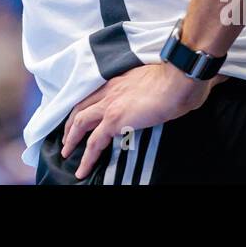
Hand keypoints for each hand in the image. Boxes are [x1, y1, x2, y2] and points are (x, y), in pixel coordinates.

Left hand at [61, 63, 224, 179]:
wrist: (178, 77)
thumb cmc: (177, 77)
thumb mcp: (158, 79)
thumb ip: (156, 86)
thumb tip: (174, 92)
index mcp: (117, 80)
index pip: (92, 94)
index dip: (83, 107)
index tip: (78, 118)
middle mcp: (108, 90)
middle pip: (79, 108)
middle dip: (70, 124)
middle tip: (66, 138)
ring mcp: (109, 104)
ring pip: (79, 123)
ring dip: (71, 140)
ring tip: (67, 154)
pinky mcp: (114, 120)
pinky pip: (93, 142)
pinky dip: (86, 157)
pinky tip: (83, 169)